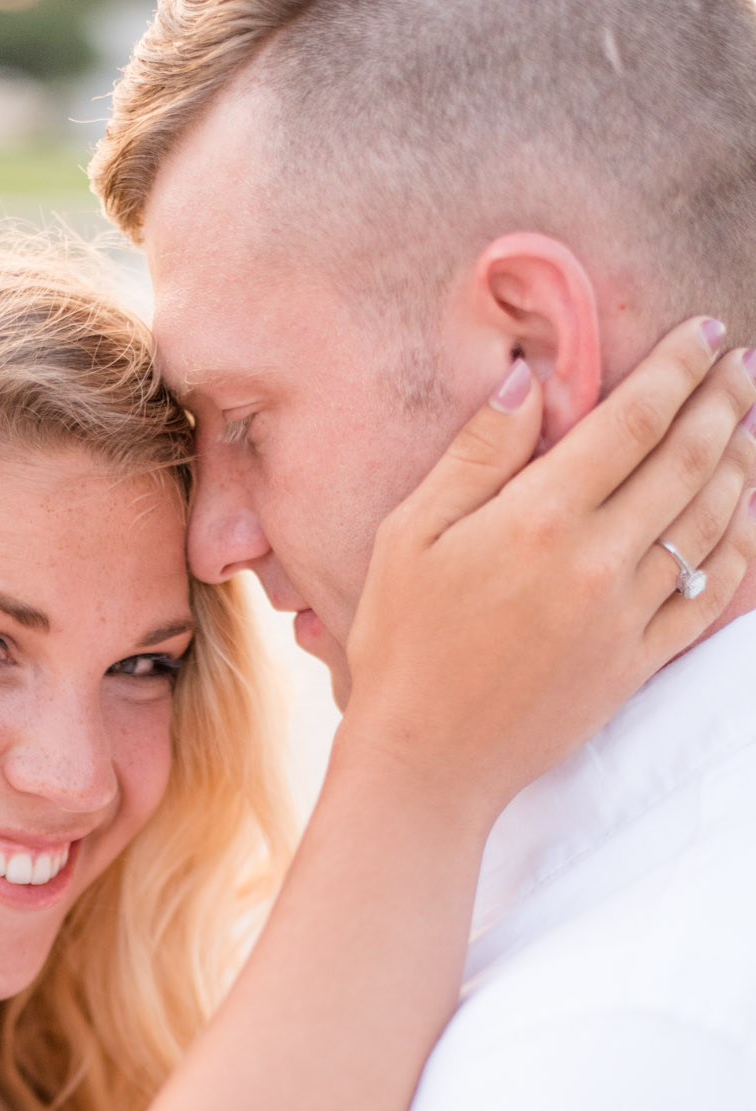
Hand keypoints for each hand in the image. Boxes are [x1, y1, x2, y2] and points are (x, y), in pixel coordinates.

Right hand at [342, 319, 755, 823]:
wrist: (426, 761)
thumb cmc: (403, 646)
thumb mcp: (409, 536)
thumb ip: (476, 454)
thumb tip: (531, 378)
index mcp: (540, 518)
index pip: (636, 421)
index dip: (680, 368)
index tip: (706, 336)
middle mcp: (597, 561)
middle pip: (688, 461)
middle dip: (724, 403)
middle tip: (742, 369)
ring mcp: (626, 616)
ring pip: (711, 522)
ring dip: (740, 464)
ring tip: (749, 426)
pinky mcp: (637, 663)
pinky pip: (711, 596)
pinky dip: (740, 549)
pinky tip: (746, 518)